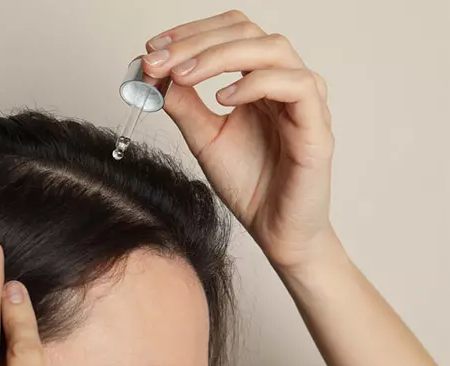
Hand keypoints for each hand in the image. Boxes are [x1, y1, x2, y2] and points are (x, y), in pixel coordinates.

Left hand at [143, 10, 337, 268]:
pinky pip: (296, 87)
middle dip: (195, 41)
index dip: (190, 33)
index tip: (152, 47)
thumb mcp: (203, 137)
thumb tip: (151, 72)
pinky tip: (223, 98)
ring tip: (182, 75)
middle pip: (247, 31)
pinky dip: (256, 84)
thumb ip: (182, 103)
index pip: (229, 32)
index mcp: (258, 80)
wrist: (275, 230)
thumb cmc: (249, 183)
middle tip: (158, 60)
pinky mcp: (317, 126)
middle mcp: (283, 81)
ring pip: (272, 49)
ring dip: (220, 55)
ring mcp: (304, 101)